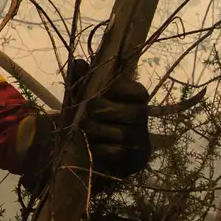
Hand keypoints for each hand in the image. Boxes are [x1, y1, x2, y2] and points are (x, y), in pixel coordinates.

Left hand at [69, 59, 151, 180]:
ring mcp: (142, 139)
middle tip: (87, 115)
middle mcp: (143, 118)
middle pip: (129, 111)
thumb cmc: (93, 122)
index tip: (105, 93)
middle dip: (101, 112)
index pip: (138, 91)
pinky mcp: (138, 158)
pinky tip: (94, 148)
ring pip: (121, 133)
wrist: (96, 158)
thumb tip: (78, 62)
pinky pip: (119, 152)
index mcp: (136, 100)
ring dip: (98, 132)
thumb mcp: (84, 100)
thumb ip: (82, 81)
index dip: (121, 91)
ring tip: (86, 130)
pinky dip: (102, 150)